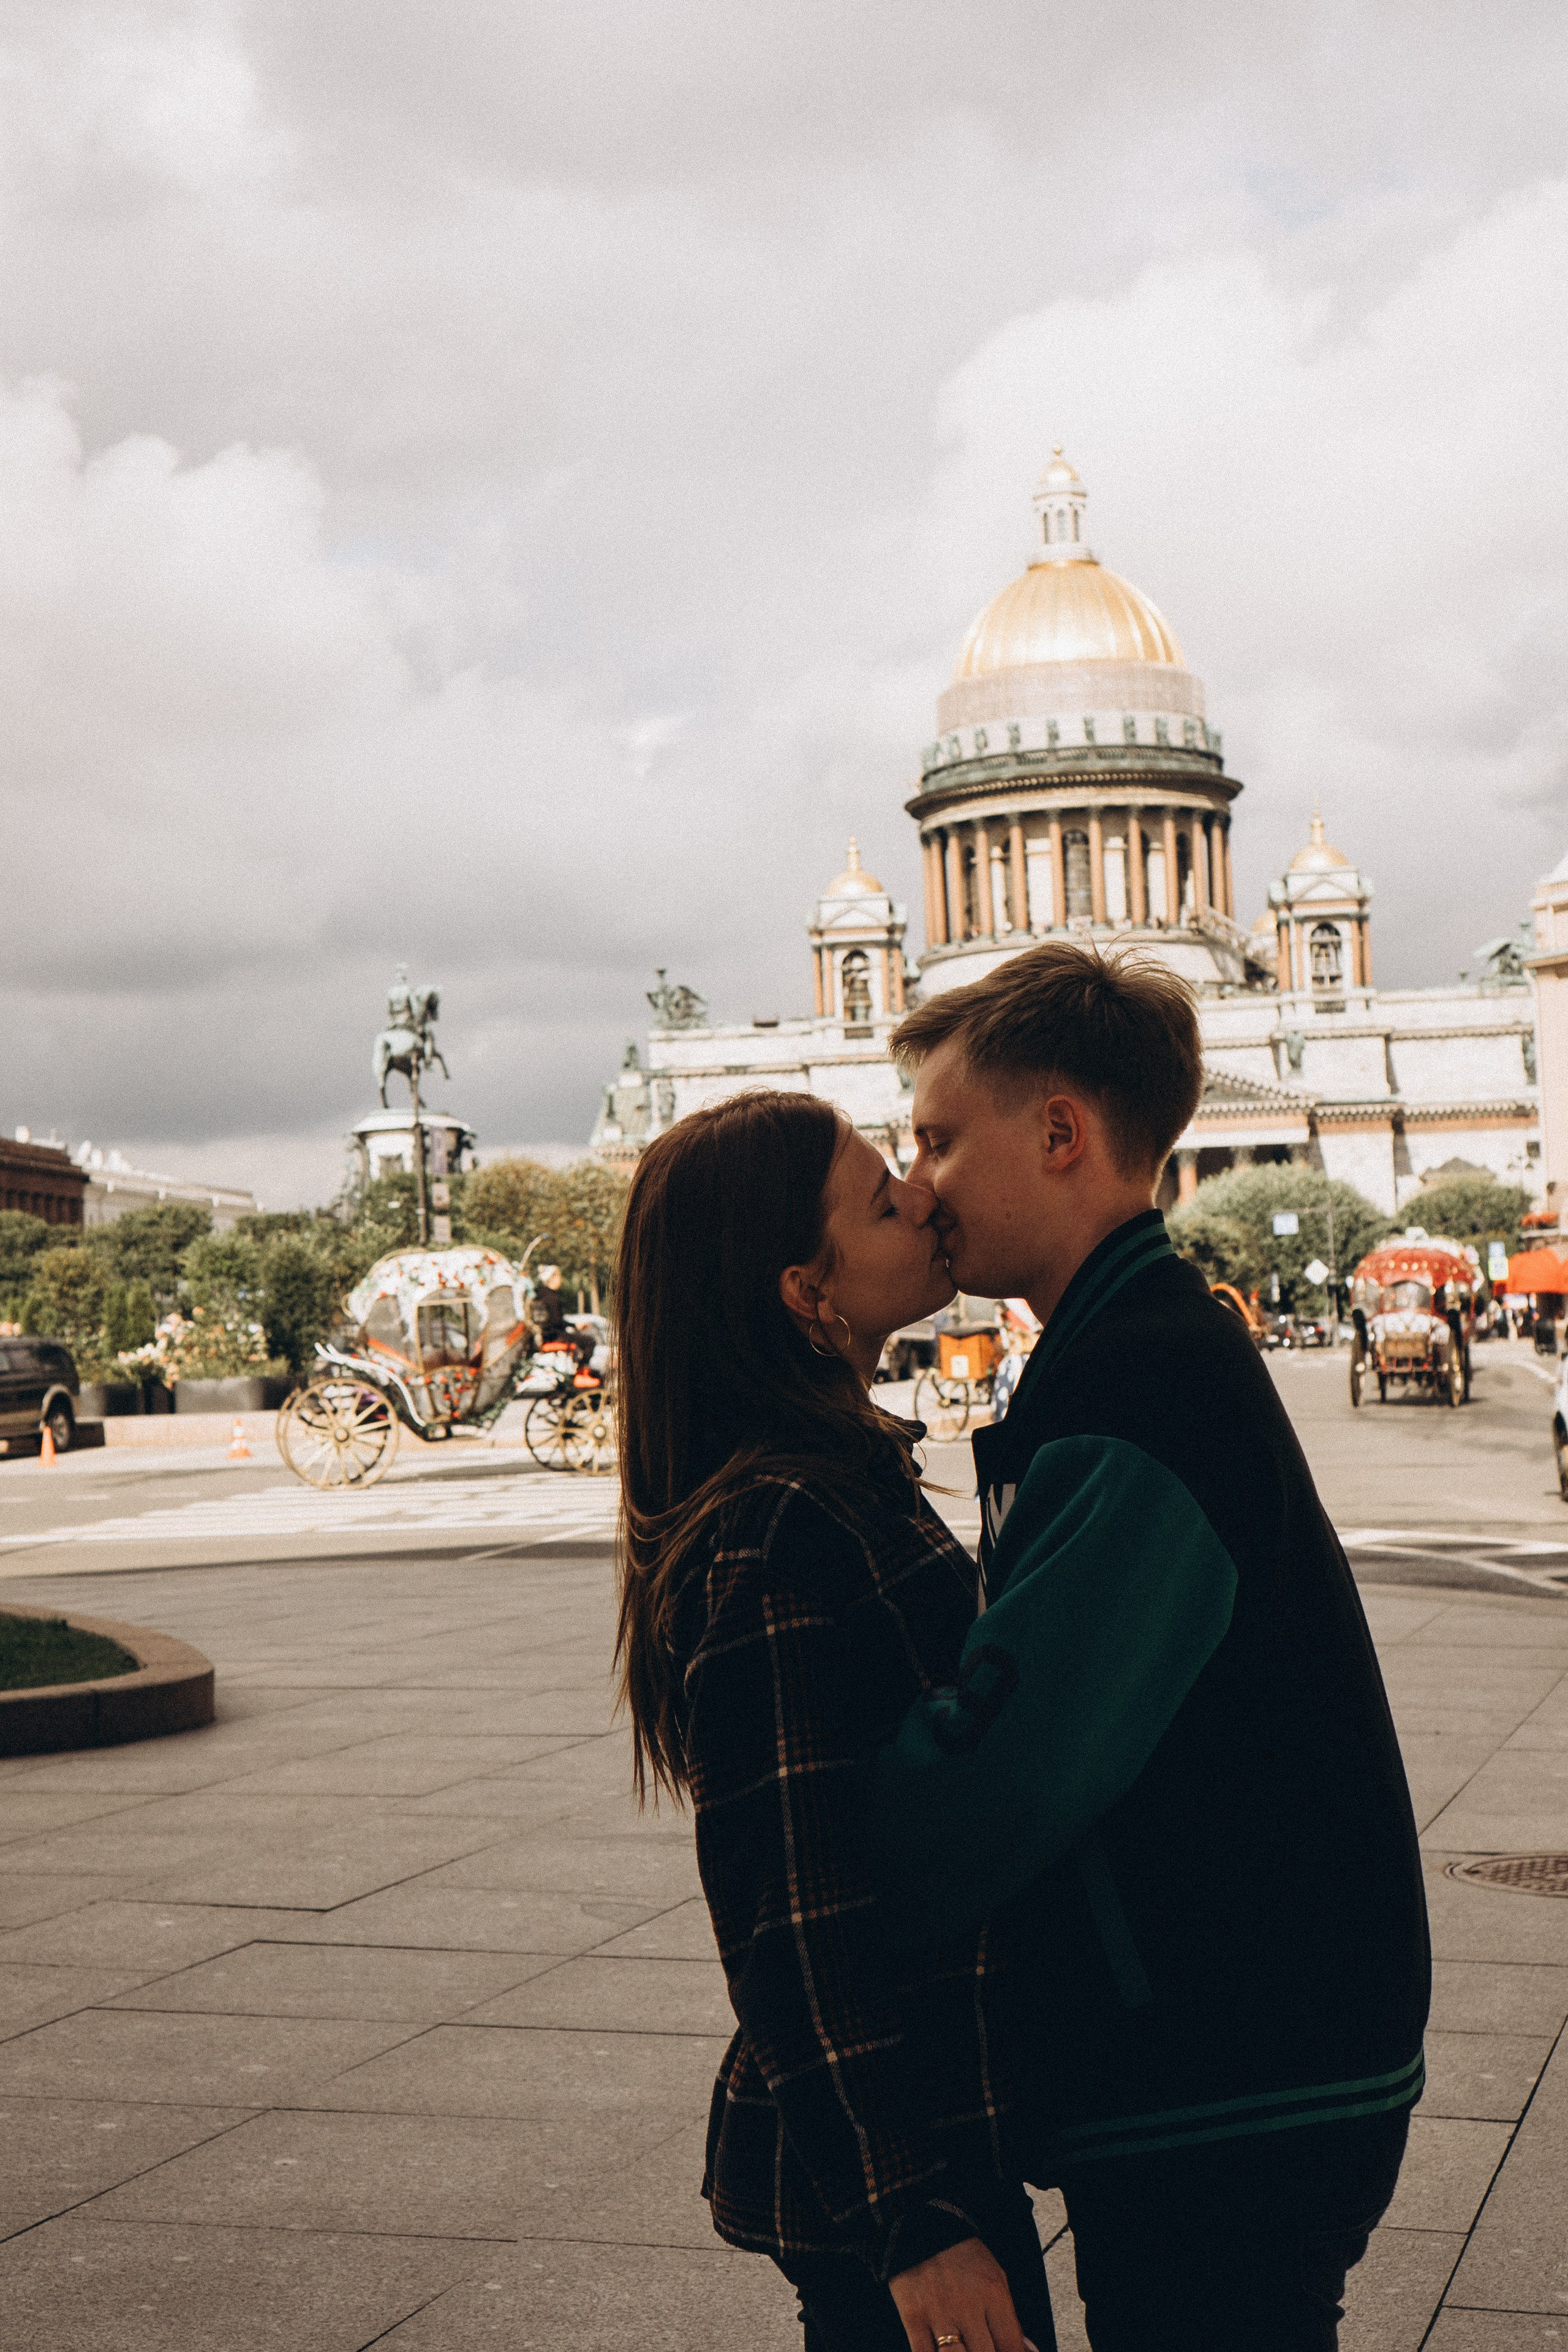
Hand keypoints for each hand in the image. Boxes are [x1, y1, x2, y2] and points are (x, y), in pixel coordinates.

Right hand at [888, 2235, 1031, 2351]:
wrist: (923, 2226)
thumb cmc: (963, 2256)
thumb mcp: (996, 2278)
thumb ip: (1010, 2319)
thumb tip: (1026, 2351)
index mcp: (993, 2294)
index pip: (1012, 2346)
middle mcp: (967, 2306)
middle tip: (986, 2350)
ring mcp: (939, 2313)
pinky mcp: (913, 2317)